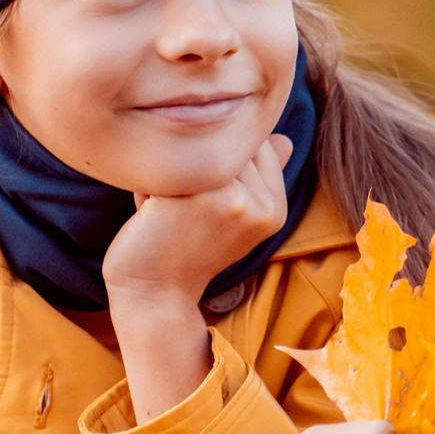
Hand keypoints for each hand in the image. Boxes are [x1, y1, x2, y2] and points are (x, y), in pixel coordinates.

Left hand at [102, 132, 294, 303]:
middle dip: (194, 165)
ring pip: (197, 150)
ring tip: (166, 207)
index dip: (217, 162)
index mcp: (276, 208)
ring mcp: (233, 199)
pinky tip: (151, 211)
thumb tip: (284, 139)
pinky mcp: (198, 197)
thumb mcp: (235, 215)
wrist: (155, 294)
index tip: (202, 200)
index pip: (254, 145)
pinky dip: (150, 183)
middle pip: (225, 144)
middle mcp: (261, 204)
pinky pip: (168, 162)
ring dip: (171, 172)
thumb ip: (257, 177)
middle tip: (180, 206)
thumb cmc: (187, 249)